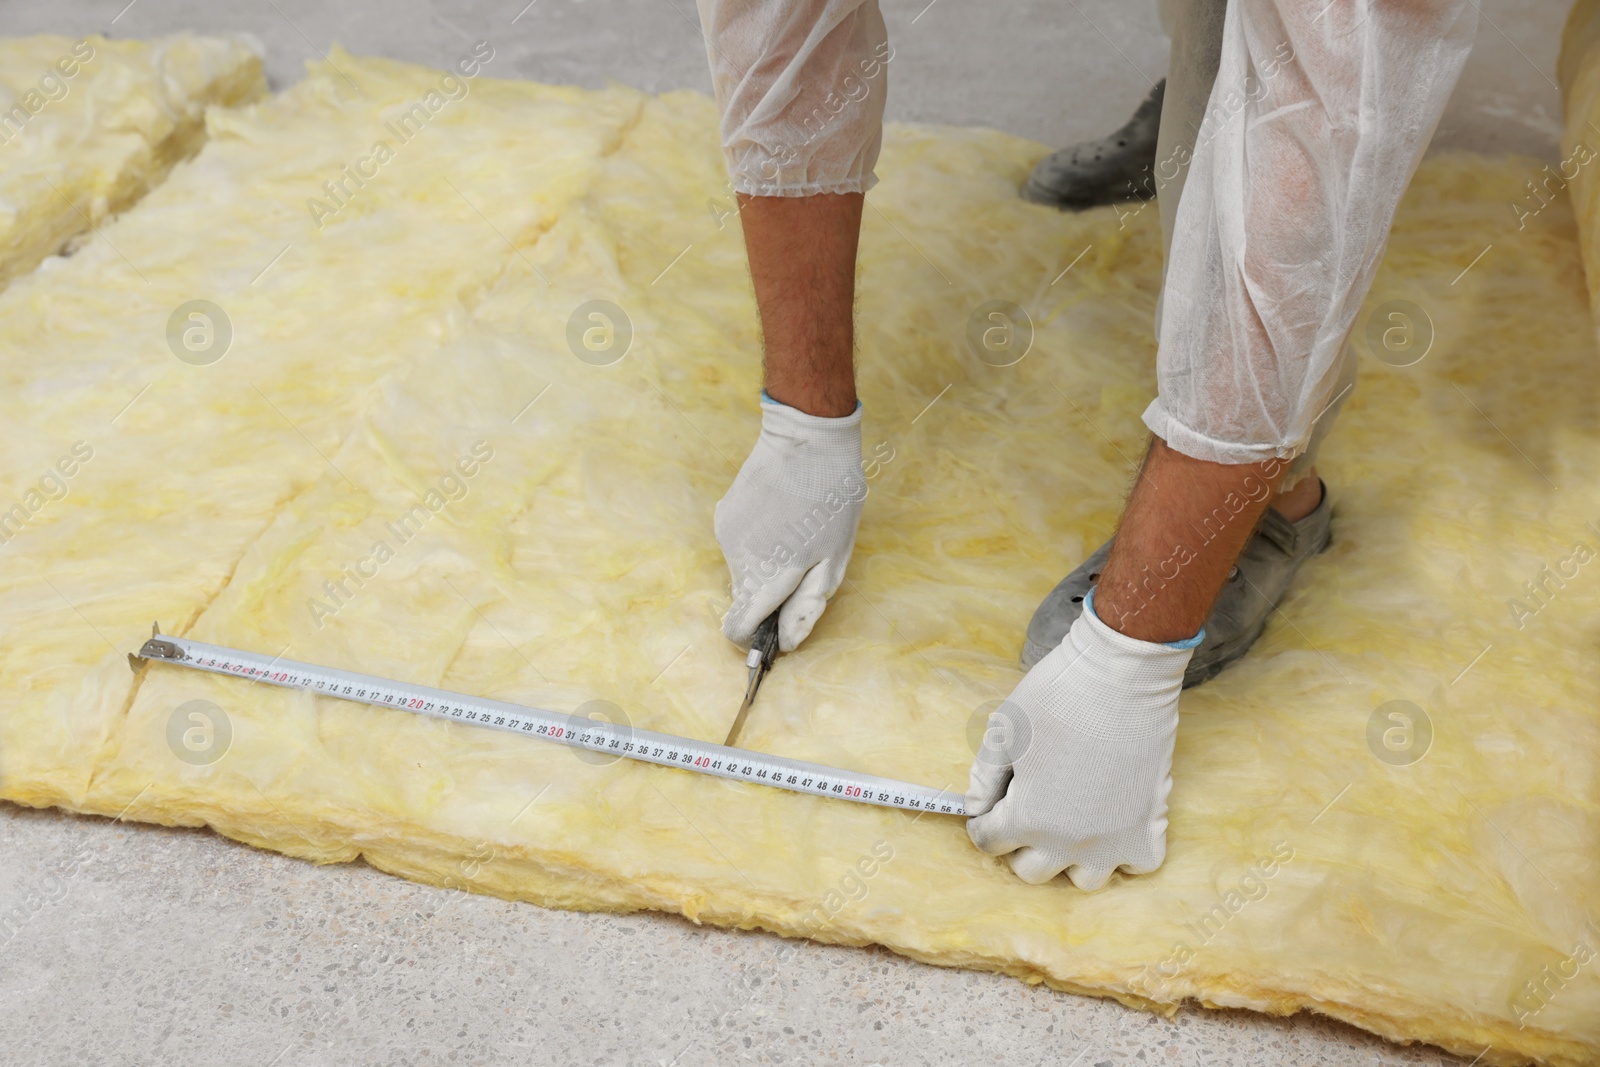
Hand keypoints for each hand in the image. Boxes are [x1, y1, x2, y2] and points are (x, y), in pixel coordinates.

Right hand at [714, 394, 865, 651]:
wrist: (806, 439)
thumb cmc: (831, 499)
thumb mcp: (834, 557)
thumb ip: (808, 604)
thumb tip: (785, 642)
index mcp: (767, 576)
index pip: (737, 629)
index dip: (754, 636)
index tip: (773, 629)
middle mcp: (738, 560)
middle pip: (745, 598)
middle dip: (770, 593)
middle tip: (805, 562)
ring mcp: (727, 535)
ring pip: (744, 569)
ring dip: (765, 562)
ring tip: (795, 530)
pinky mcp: (723, 514)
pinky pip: (739, 544)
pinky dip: (757, 540)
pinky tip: (779, 513)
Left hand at [966, 591, 1196, 887]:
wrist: (1121, 674)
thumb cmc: (1056, 696)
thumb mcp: (1003, 732)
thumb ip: (983, 778)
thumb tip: (976, 808)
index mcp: (1028, 819)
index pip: (989, 843)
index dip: (984, 823)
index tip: (990, 809)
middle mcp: (1069, 842)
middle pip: (1031, 871)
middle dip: (1020, 845)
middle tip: (1026, 812)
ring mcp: (1113, 839)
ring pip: (1083, 879)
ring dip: (1070, 858)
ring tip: (1069, 824)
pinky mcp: (1150, 825)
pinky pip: (1137, 864)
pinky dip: (1123, 852)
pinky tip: (1111, 822)